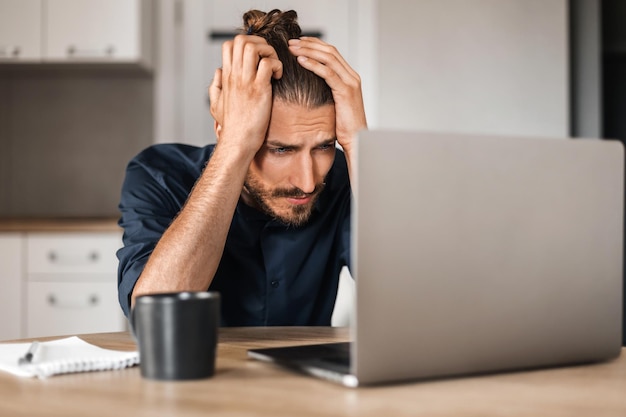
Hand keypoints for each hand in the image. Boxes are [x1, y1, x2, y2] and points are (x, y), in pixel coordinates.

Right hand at [209, 35, 282, 153]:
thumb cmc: (231, 125)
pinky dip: (277, 65)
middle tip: (268, 58)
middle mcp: (234, 75)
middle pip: (241, 40)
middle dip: (259, 42)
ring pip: (254, 47)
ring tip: (273, 66)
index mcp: (226, 77)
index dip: (246, 43)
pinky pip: (268, 64)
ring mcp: (246, 82)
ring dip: (268, 51)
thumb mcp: (215, 104)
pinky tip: (278, 77)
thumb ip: (215, 86)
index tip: (257, 58)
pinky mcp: (259, 90)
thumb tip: (218, 71)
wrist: (238, 141)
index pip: (230, 44)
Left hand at [288, 37, 366, 154]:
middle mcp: (352, 76)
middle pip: (330, 51)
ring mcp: (350, 83)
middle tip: (291, 42)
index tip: (298, 42)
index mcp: (349, 76)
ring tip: (293, 49)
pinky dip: (313, 64)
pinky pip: (328, 73)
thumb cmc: (343, 126)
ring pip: (328, 58)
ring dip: (309, 51)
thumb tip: (309, 84)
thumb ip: (326, 90)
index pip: (331, 52)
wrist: (356, 139)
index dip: (314, 44)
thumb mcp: (334, 103)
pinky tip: (301, 61)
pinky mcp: (345, 91)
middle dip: (309, 44)